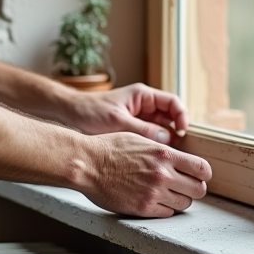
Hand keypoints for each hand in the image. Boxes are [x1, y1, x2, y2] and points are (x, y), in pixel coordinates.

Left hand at [66, 83, 189, 144]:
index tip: (183, 130)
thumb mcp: (117, 121)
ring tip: (167, 156)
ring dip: (165, 141)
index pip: (172, 102)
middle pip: (170, 117)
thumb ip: (142, 130)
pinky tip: (154, 158)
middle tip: (178, 149)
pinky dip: (154, 146)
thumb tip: (167, 139)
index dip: (182, 115)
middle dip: (175, 132)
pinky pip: (150, 137)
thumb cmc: (90, 112)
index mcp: (142, 96)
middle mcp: (143, 106)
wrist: (70, 114)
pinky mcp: (132, 130)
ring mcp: (138, 118)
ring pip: (161, 129)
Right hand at [77, 132, 211, 217]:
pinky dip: (165, 209)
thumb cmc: (109, 148)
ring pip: (185, 204)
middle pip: (199, 189)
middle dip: (194, 188)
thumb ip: (162, 150)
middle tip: (185, 187)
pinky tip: (155, 200)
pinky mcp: (143, 208)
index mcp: (164, 154)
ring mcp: (153, 193)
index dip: (203, 174)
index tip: (199, 176)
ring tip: (167, 194)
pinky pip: (167, 214)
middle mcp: (163, 174)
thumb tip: (179, 158)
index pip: (202, 168)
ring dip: (179, 200)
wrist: (87, 164)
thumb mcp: (140, 139)